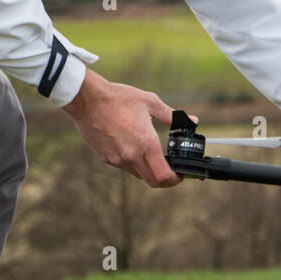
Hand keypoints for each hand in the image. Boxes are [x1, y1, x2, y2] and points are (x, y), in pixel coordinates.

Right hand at [62, 68, 184, 187]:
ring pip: (137, 174)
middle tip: (171, 170)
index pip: (164, 175)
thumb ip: (173, 116)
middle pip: (152, 181)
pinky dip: (132, 162)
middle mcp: (131, 156)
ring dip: (147, 170)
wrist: (88, 99)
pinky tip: (133, 147)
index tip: (180, 174)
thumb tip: (192, 120)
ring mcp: (116, 159)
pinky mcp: (105, 158)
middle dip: (165, 179)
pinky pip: (123, 166)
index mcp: (146, 143)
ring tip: (152, 155)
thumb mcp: (151, 103)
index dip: (175, 179)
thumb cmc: (120, 98)